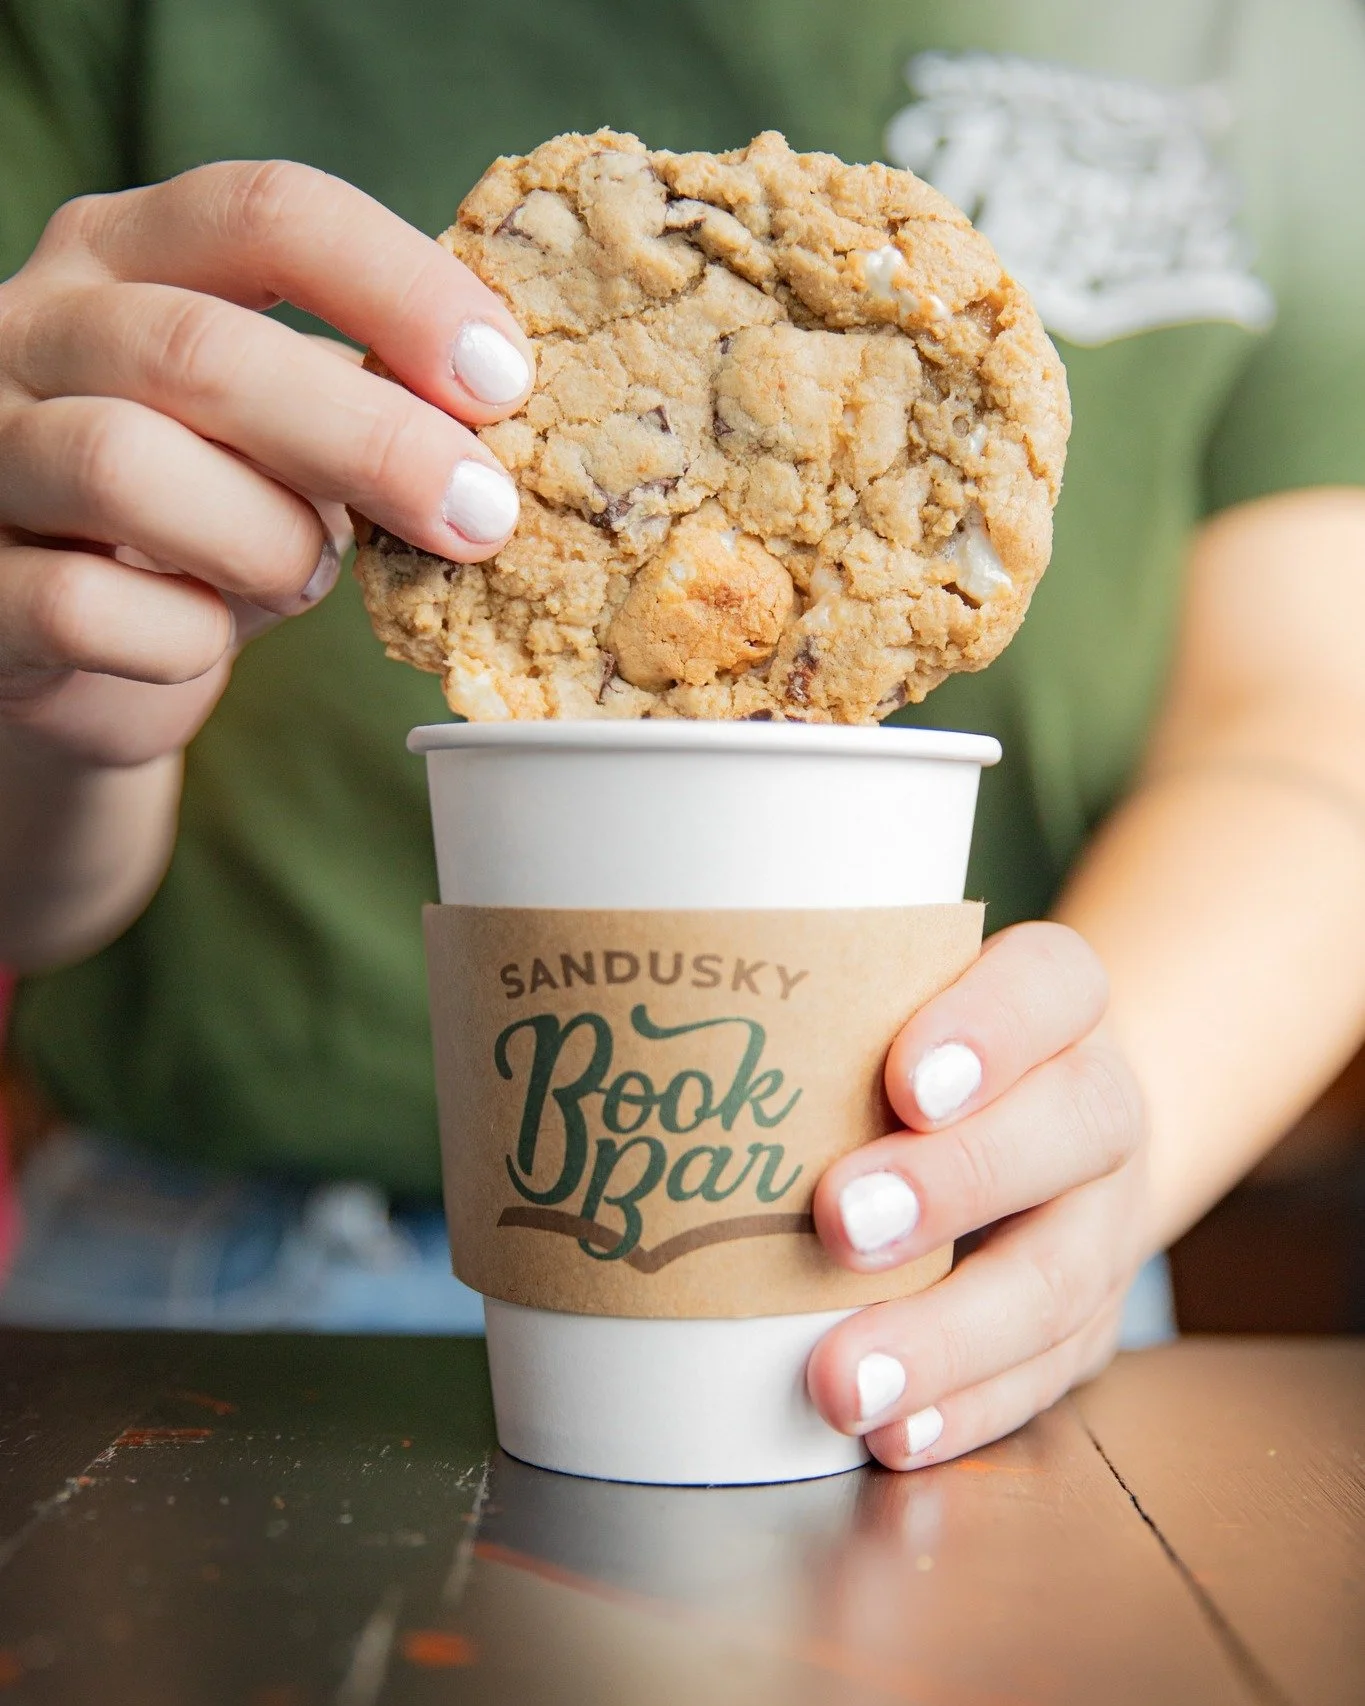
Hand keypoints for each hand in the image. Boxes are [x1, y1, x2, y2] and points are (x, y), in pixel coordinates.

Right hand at [0, 160, 532, 765]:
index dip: (402, 290)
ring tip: (305, 574)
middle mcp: (32, 327)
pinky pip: (84, 609)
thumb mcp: (285, 432)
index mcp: (127, 253)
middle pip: (202, 349)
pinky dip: (183, 641)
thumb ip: (361, 399)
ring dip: (265, 541)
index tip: (505, 384)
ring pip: (124, 467)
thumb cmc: (207, 514)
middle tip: (479, 516)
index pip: (268, 213)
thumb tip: (498, 427)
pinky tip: (206, 638)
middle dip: (372, 440)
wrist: (77, 648)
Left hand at [807, 922, 1149, 1467]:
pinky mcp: (1090, 1318)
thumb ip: (817, 1026)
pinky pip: (1046, 1372)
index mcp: (1054, 1001)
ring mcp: (1102, 1218)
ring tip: (846, 1381)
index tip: (905, 1081)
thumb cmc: (921, 1057)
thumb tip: (649, 1075)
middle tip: (842, 1223)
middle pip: (1072, 1127)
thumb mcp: (888, 1011)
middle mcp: (1096, 1102)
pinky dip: (967, 1407)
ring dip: (948, 1335)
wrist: (1047, 1135)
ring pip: (1059, 1275)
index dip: (990, 1030)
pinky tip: (897, 1430)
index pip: (1049, 983)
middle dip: (955, 1183)